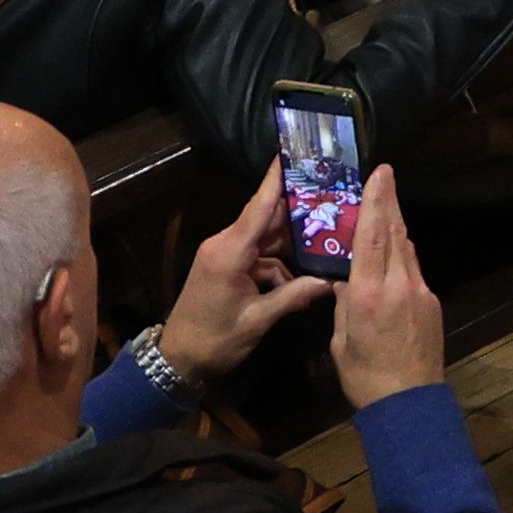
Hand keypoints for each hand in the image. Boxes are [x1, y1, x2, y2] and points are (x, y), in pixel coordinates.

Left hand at [159, 164, 341, 390]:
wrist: (178, 360)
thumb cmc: (214, 340)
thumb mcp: (257, 321)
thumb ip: (294, 296)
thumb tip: (330, 283)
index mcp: (229, 252)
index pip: (258, 207)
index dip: (276, 179)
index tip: (292, 152)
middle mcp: (224, 244)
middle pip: (266, 219)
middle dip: (299, 214)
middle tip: (335, 204)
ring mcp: (223, 254)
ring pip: (265, 239)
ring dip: (291, 247)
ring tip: (326, 246)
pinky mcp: (225, 266)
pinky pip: (257, 255)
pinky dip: (277, 265)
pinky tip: (300, 280)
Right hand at [325, 176, 449, 409]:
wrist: (409, 402)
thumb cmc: (364, 375)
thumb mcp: (340, 339)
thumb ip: (343, 303)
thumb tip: (344, 278)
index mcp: (369, 293)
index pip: (373, 236)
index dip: (376, 201)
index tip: (380, 173)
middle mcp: (399, 285)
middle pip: (395, 233)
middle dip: (389, 202)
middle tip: (385, 176)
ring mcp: (420, 292)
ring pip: (407, 249)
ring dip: (396, 226)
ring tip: (386, 207)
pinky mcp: (432, 302)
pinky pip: (414, 270)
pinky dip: (403, 254)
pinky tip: (394, 253)